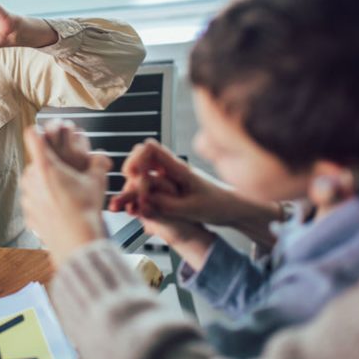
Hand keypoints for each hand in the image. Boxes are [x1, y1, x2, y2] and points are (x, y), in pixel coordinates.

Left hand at [20, 127, 110, 266]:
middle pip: (36, 161)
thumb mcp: (98, 181)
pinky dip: (44, 201)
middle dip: (50, 164)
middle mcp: (31, 179)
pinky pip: (34, 200)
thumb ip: (98, 161)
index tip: (47, 135)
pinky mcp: (27, 213)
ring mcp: (27, 197)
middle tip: (68, 174)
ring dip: (46, 182)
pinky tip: (60, 208)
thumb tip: (100, 155)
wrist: (77, 243)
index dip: (40, 132)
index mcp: (46, 166)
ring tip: (66, 193)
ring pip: (34, 180)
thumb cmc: (86, 211)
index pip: (32, 135)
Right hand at [109, 139, 225, 221]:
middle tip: (127, 186)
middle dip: (131, 169)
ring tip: (127, 201)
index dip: (136, 158)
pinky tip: (138, 205)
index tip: (133, 174)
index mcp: (179, 169)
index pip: (150, 149)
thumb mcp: (192, 209)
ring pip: (144, 171)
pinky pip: (150, 184)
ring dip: (134, 183)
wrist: (232, 210)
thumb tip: (143, 201)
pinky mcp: (171, 187)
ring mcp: (171, 177)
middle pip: (142, 156)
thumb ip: (167, 205)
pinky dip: (141, 192)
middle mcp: (172, 169)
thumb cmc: (218, 206)